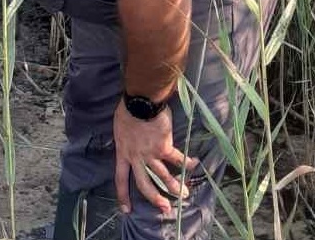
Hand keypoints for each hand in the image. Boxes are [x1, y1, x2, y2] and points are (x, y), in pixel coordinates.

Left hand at [113, 100, 199, 214]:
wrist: (140, 103)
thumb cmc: (127, 111)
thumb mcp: (120, 129)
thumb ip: (126, 140)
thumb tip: (131, 143)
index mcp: (123, 153)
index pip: (121, 179)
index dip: (123, 195)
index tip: (126, 210)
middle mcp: (136, 158)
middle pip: (144, 184)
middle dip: (155, 198)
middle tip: (164, 209)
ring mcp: (150, 154)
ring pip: (163, 176)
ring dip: (175, 186)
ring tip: (184, 194)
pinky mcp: (164, 147)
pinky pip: (177, 158)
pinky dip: (186, 162)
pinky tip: (194, 164)